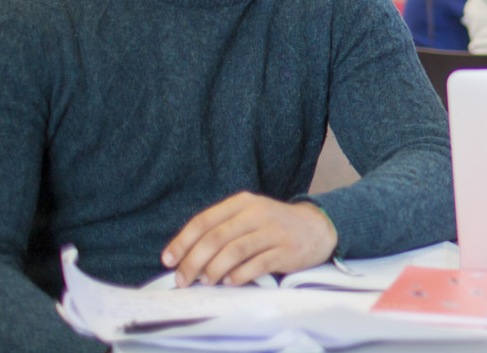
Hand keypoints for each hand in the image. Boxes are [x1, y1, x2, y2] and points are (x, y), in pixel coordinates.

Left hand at [162, 192, 337, 286]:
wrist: (318, 227)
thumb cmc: (274, 226)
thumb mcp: (249, 216)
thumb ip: (222, 229)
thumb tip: (188, 256)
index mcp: (241, 203)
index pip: (203, 221)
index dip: (182, 242)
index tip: (168, 260)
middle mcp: (256, 214)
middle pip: (216, 238)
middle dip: (193, 261)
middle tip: (183, 280)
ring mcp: (273, 232)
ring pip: (234, 251)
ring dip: (214, 269)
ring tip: (206, 281)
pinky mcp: (286, 250)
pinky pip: (257, 264)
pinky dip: (239, 275)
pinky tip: (230, 282)